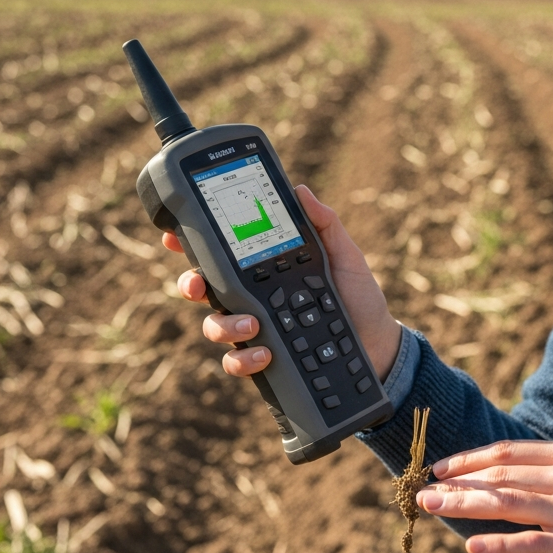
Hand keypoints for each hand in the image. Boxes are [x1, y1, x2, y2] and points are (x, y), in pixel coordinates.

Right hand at [163, 184, 401, 379]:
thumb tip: (300, 190)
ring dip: (223, 325)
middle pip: (205, 290)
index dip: (192, 245)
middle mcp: (253, 300)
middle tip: (198, 284)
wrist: (379, 346)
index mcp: (264, 271)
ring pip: (215, 327)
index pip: (222, 256)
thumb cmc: (359, 299)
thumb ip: (324, 224)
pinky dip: (244, 359)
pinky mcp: (264, 361)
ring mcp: (255, 331)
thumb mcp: (344, 256)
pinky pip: (237, 362)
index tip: (174, 235)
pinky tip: (265, 353)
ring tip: (253, 323)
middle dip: (189, 284)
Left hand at [417, 440, 552, 552]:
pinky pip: (532, 543)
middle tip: (423, 489)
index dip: (471, 459)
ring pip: (508, 502)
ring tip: (432, 507)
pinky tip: (472, 546)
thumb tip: (510, 480)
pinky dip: (499, 544)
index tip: (442, 468)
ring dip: (464, 505)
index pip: (510, 452)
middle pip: (502, 474)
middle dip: (457, 481)